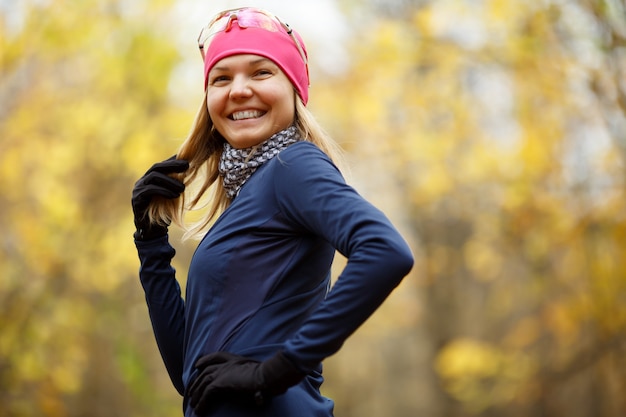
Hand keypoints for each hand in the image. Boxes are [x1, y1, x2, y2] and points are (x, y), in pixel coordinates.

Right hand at [131, 156, 188, 239]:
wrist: (153, 231)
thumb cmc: (164, 212)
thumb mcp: (172, 195)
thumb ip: (176, 184)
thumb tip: (191, 171)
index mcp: (150, 179)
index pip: (161, 165)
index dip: (173, 161)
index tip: (188, 159)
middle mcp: (142, 181)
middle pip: (156, 167)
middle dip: (172, 166)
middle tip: (187, 166)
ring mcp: (138, 189)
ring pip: (154, 177)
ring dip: (170, 181)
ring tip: (183, 188)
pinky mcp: (136, 199)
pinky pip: (150, 190)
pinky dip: (164, 191)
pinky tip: (174, 195)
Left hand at [188, 351, 304, 414]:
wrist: (267, 377)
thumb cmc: (269, 378)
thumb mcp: (259, 375)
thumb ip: (254, 381)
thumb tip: (259, 396)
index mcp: (236, 360)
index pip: (217, 357)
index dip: (206, 360)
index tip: (197, 365)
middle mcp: (227, 364)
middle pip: (205, 371)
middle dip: (196, 381)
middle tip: (190, 391)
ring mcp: (222, 373)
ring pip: (202, 383)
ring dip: (196, 394)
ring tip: (193, 404)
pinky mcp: (219, 384)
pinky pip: (205, 396)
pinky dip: (201, 404)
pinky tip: (199, 412)